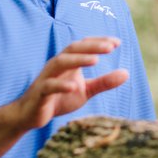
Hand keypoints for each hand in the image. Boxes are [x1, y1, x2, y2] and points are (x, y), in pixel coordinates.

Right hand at [11, 37, 128, 130]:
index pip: (84, 45)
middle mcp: (57, 65)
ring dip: (78, 59)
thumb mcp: (85, 91)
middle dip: (92, 46)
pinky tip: (74, 87)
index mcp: (68, 62)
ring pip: (60, 62)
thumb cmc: (60, 99)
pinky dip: (61, 85)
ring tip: (95, 60)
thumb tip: (127, 73)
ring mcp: (47, 77)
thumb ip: (104, 82)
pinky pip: (49, 86)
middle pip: (73, 49)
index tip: (117, 42)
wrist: (30, 115)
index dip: (99, 42)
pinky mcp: (40, 93)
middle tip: (110, 47)